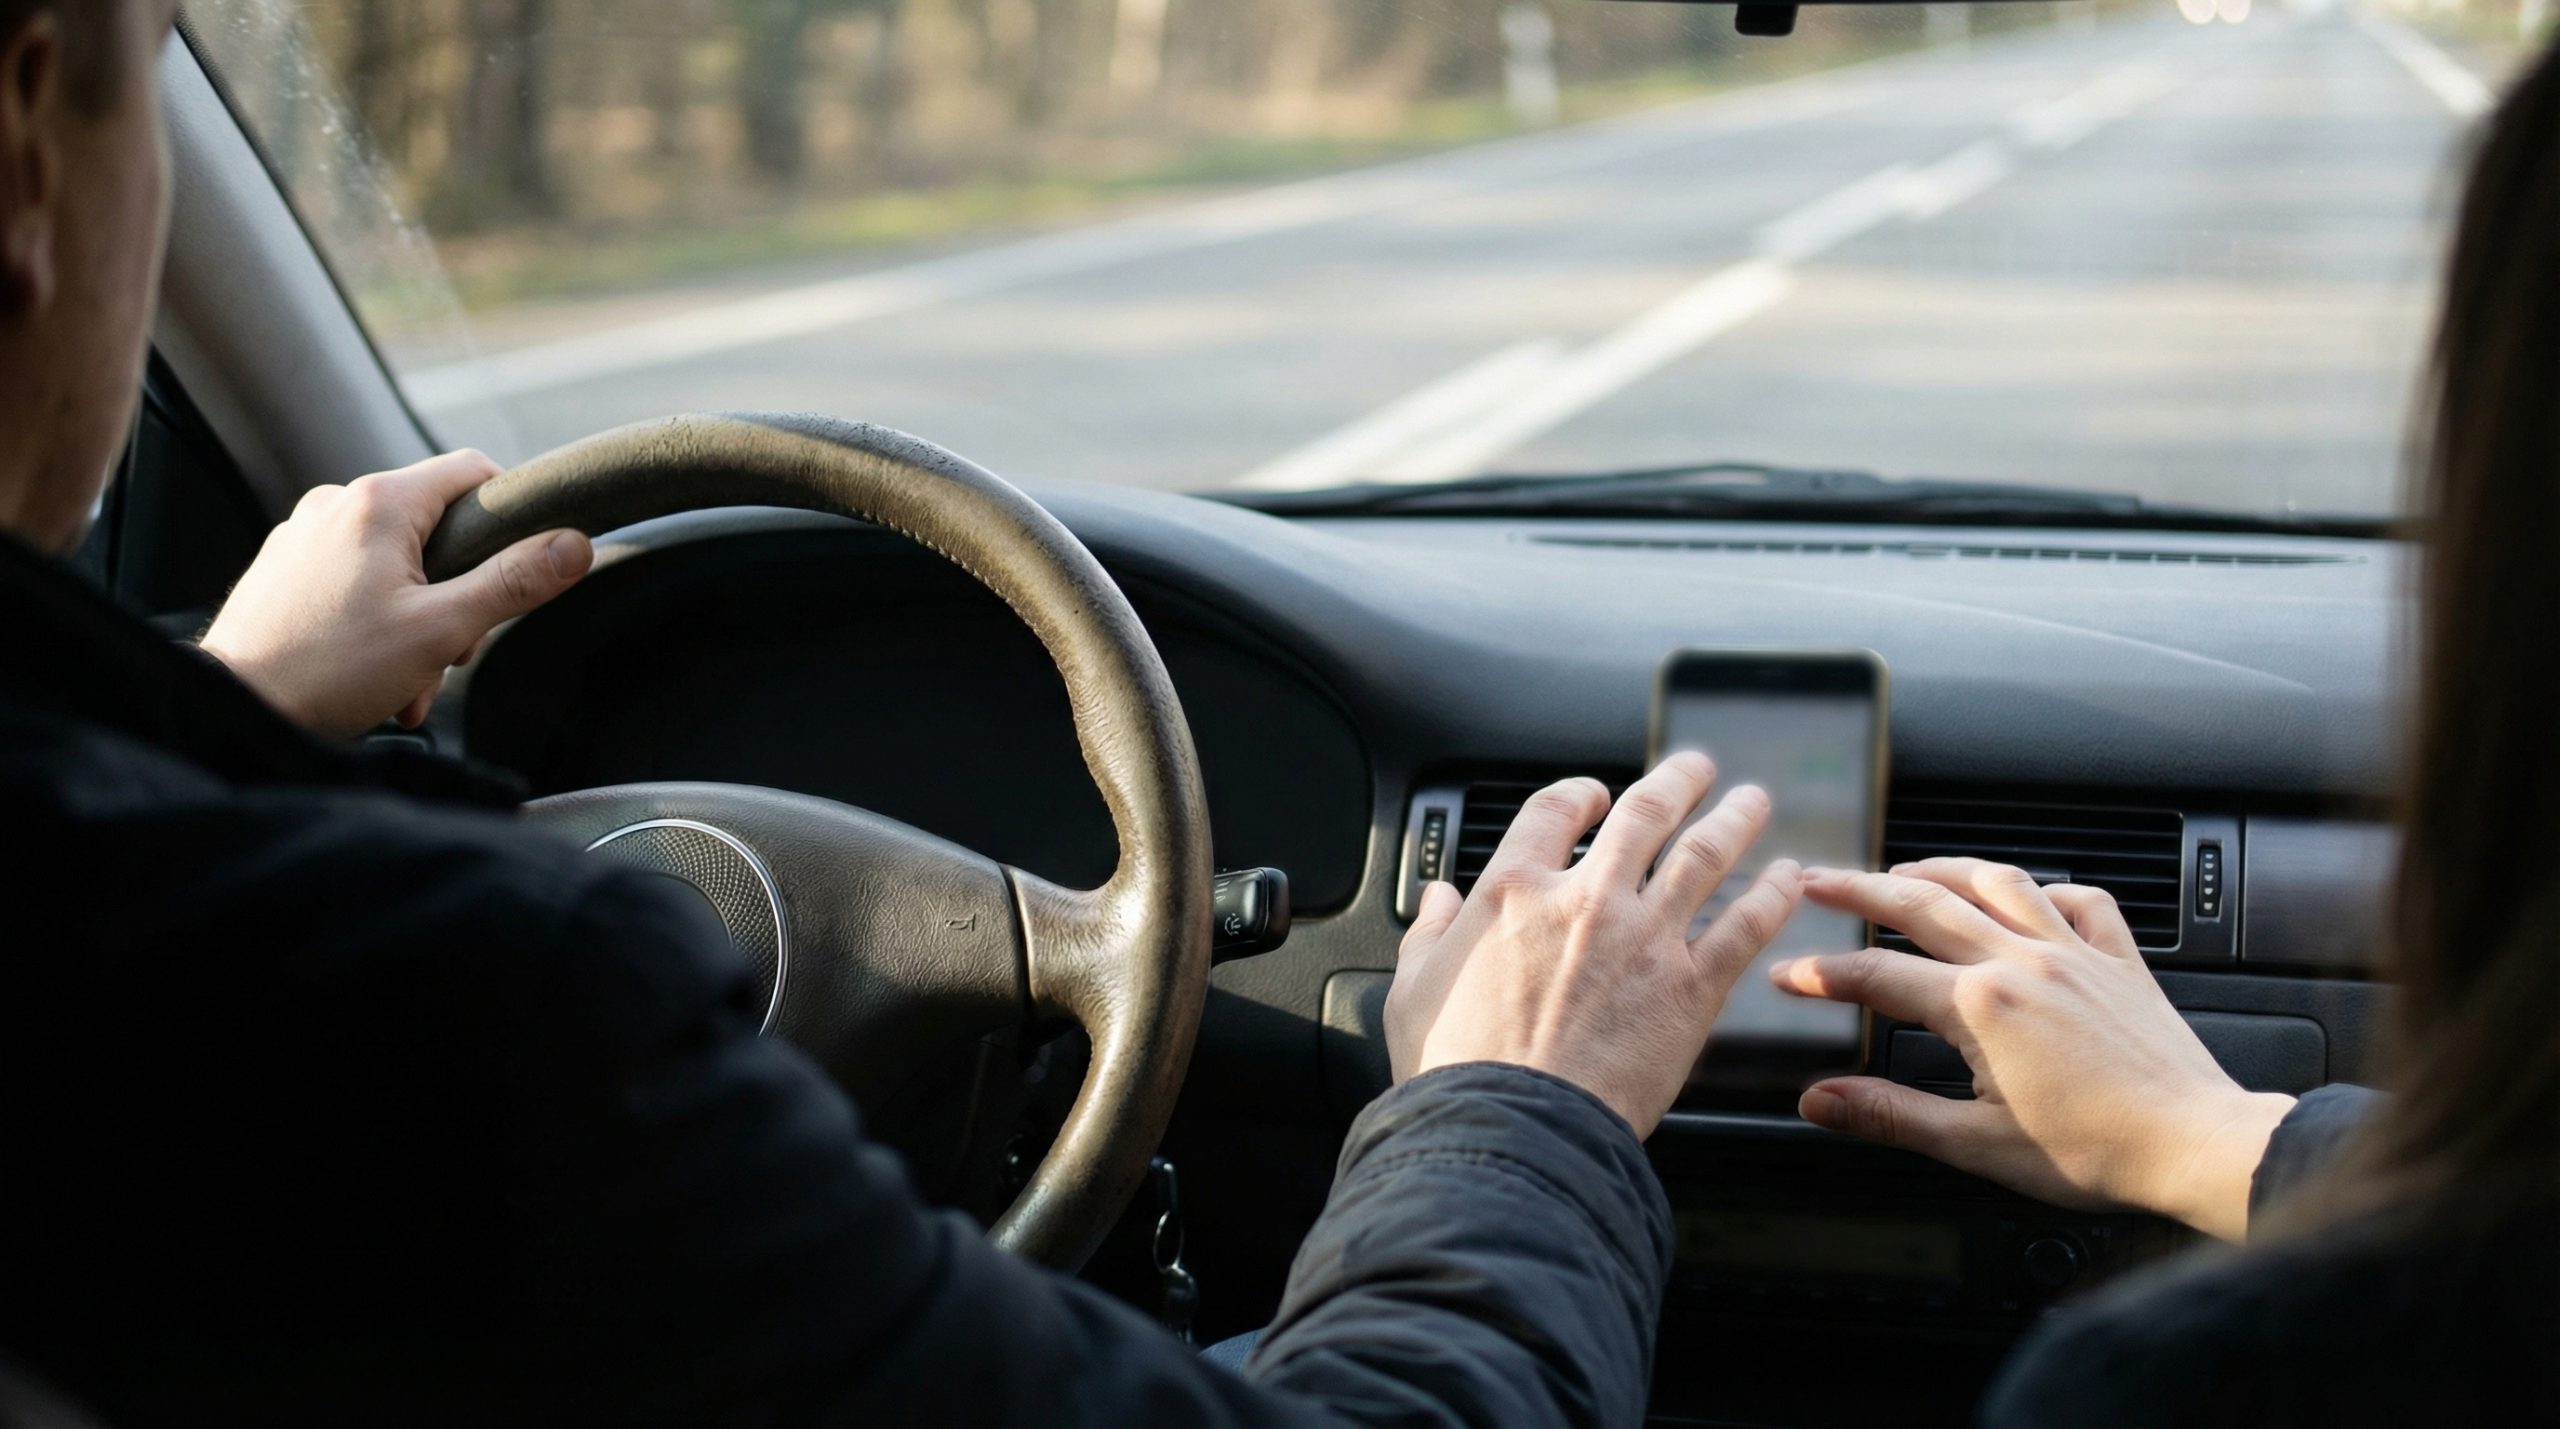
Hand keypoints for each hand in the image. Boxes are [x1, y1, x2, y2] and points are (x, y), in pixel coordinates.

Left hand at [202, 451, 591, 738]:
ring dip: (420, 617)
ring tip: (407, 675)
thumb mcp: (443, 630)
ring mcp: (303, 534)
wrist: (234, 707)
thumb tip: (576, 544)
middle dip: (459, 591)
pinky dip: (377, 620)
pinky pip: (354, 579)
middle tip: (452, 648)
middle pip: (437, 526)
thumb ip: (515, 582)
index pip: (474, 471)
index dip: (511, 513)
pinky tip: (373, 669)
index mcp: (378, 502)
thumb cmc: (331, 669)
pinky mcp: (284, 568)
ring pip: (397, 560)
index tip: (521, 564)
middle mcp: (335, 504)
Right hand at [1385, 754, 1803, 1137]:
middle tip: (1698, 768)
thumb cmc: (1457, 1069)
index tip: (1596, 795)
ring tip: (1753, 801)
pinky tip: (1789, 878)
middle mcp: (1585, 899)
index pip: (1553, 812)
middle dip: (1677, 782)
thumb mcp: (1414, 989)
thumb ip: (1430, 934)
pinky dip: (1772, 896)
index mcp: (1514, 891)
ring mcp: (1644, 939)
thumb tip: (1438, 901)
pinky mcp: (1691, 989)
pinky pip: (1745, 926)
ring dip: (1734, 820)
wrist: (1513, 1129)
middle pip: (1643, 815)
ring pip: (1703, 856)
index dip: (1580, 794)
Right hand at [1770, 859, 2293, 1240]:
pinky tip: (2027, 894)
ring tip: (1904, 869)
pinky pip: (2081, 900)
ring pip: (1996, 883)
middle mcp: (2024, 962)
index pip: (1878, 977)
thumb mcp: (1975, 1145)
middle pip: (1923, 905)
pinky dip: (2046, 888)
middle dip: (1860, 888)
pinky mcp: (2121, 962)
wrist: (2196, 1146)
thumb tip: (1819, 1101)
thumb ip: (1890, 1115)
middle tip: (1816, 879)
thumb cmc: (2096, 1154)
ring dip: (1942, 869)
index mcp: (1981, 1007)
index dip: (1822, 973)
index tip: (1787, 973)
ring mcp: (2075, 953)